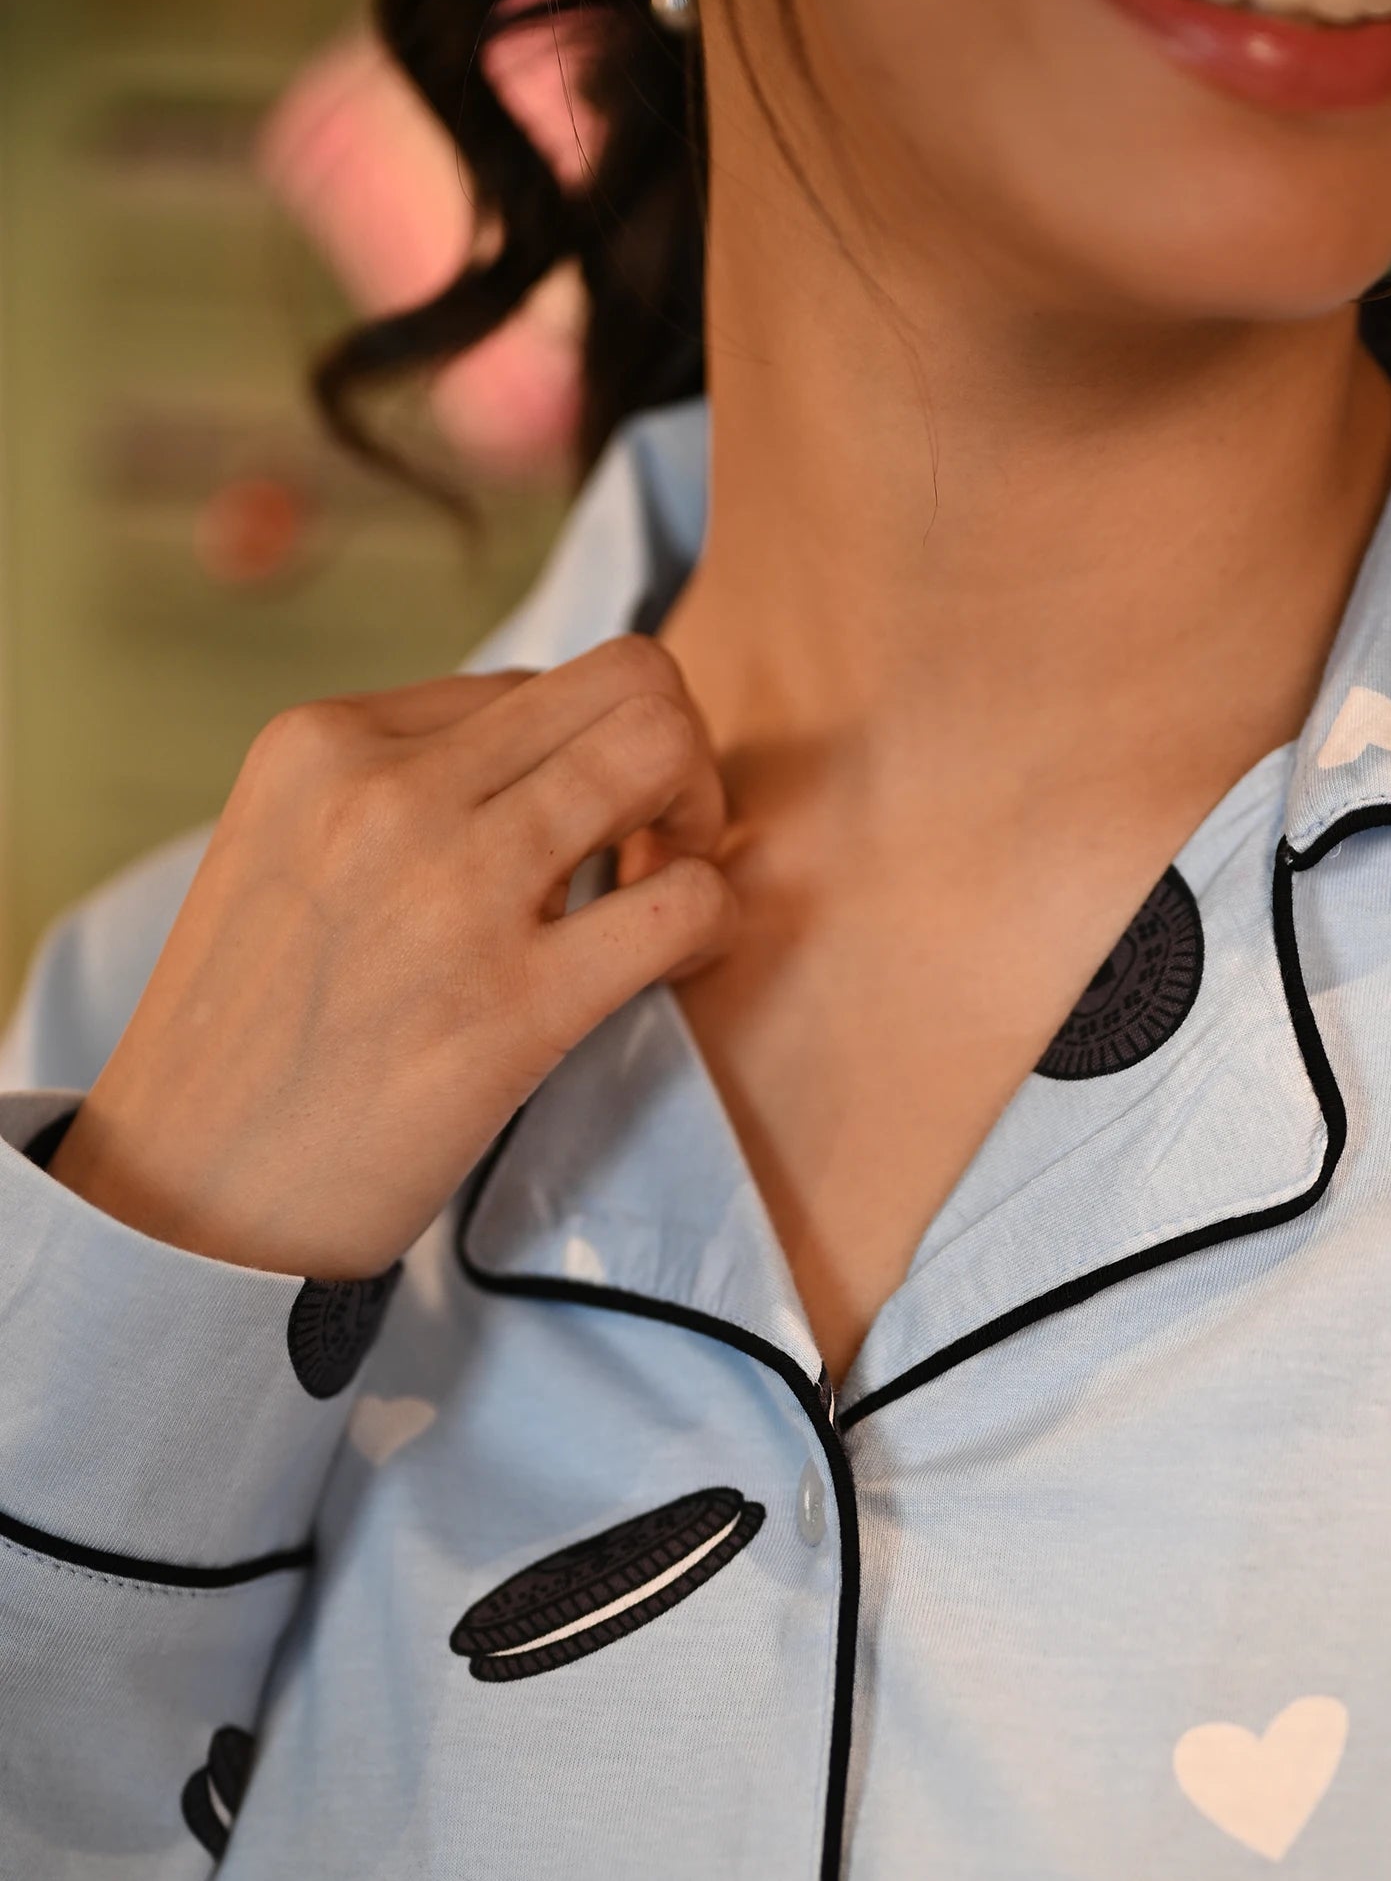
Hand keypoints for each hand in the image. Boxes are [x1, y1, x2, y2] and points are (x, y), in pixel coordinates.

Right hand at [52, 638, 736, 1278]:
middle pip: (624, 682)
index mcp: (321, 743)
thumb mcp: (283, 858)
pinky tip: (670, 965)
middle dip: (673, 752)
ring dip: (702, 816)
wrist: (188, 1197)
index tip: (581, 835)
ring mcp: (454, 890)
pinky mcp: (516, 1004)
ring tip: (664, 894)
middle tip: (658, 843)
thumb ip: (392, 798)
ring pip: (662, 749)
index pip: (530, 686)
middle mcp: (388, 790)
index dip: (583, 755)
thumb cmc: (249, 1044)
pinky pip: (690, 901)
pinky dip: (712, 921)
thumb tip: (548, 775)